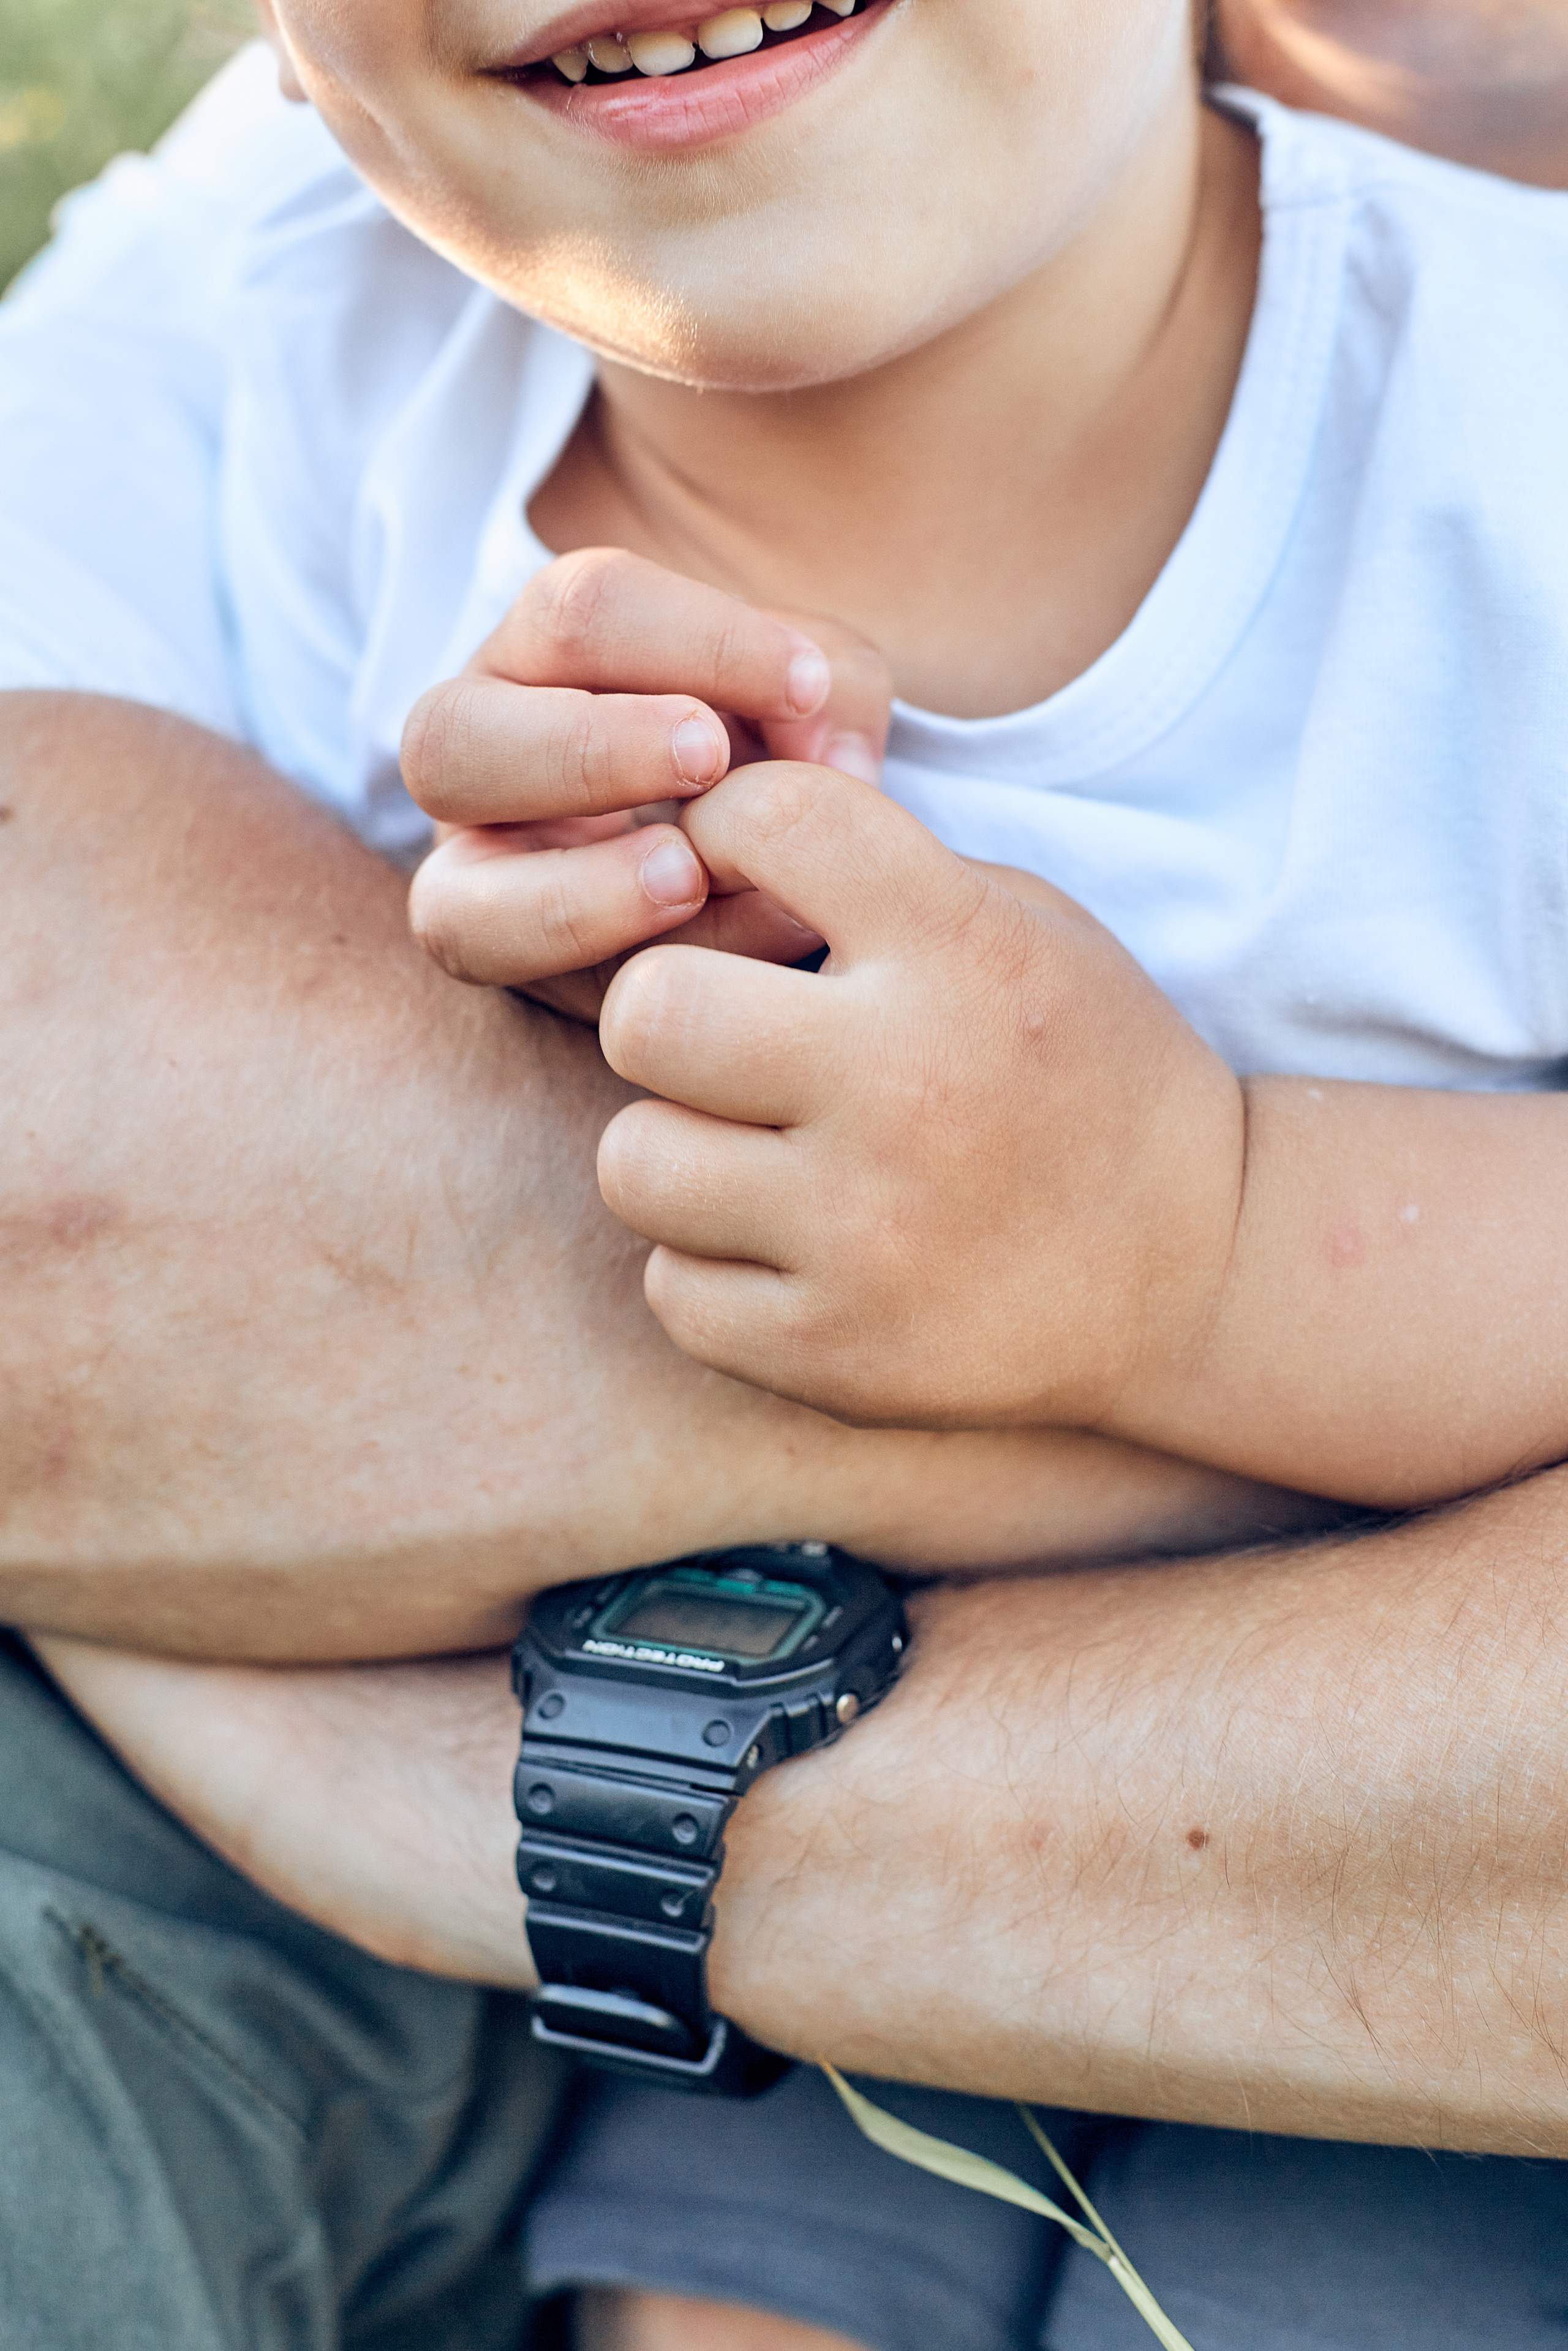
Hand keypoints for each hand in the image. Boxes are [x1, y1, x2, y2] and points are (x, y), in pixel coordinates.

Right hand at [403, 549, 892, 1021]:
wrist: (769, 861)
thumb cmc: (775, 753)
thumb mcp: (816, 700)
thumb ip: (834, 694)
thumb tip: (824, 755)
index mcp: (548, 649)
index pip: (583, 609)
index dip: (696, 641)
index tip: (805, 688)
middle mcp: (478, 751)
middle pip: (450, 733)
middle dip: (588, 748)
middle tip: (707, 761)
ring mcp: (472, 872)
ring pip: (449, 894)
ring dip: (575, 891)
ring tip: (688, 877)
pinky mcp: (496, 953)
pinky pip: (497, 962)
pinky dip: (602, 953)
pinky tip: (703, 948)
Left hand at [595, 762, 1245, 1433]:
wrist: (1202, 1269)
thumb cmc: (1080, 1069)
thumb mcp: (1022, 924)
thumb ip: (872, 873)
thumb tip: (688, 835)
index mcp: (964, 950)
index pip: (767, 819)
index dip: (726, 830)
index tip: (744, 878)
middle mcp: (909, 1086)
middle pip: (651, 1010)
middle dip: (667, 1013)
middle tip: (722, 1041)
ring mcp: (868, 1235)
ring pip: (634, 1163)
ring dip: (677, 1153)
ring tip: (753, 1155)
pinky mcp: (836, 1356)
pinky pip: (672, 1292)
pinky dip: (711, 1270)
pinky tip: (785, 1249)